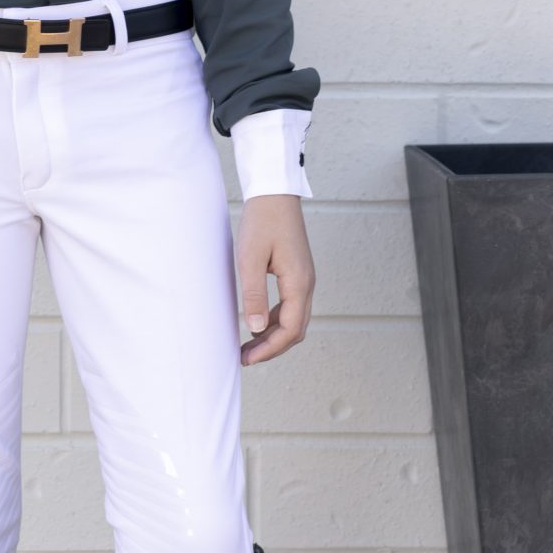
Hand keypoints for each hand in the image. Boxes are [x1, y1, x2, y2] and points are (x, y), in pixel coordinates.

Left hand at [235, 193, 313, 363]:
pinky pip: (291, 307)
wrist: (275, 194)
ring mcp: (304, 279)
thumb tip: (253, 328)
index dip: (269, 349)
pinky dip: (275, 321)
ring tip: (248, 345)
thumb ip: (254, 294)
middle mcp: (307, 284)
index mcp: (299, 283)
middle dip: (272, 348)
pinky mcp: (297, 274)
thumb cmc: (262, 221)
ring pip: (294, 320)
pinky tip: (256, 323)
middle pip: (295, 330)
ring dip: (273, 336)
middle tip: (245, 357)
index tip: (246, 358)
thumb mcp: (250, 258)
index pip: (290, 330)